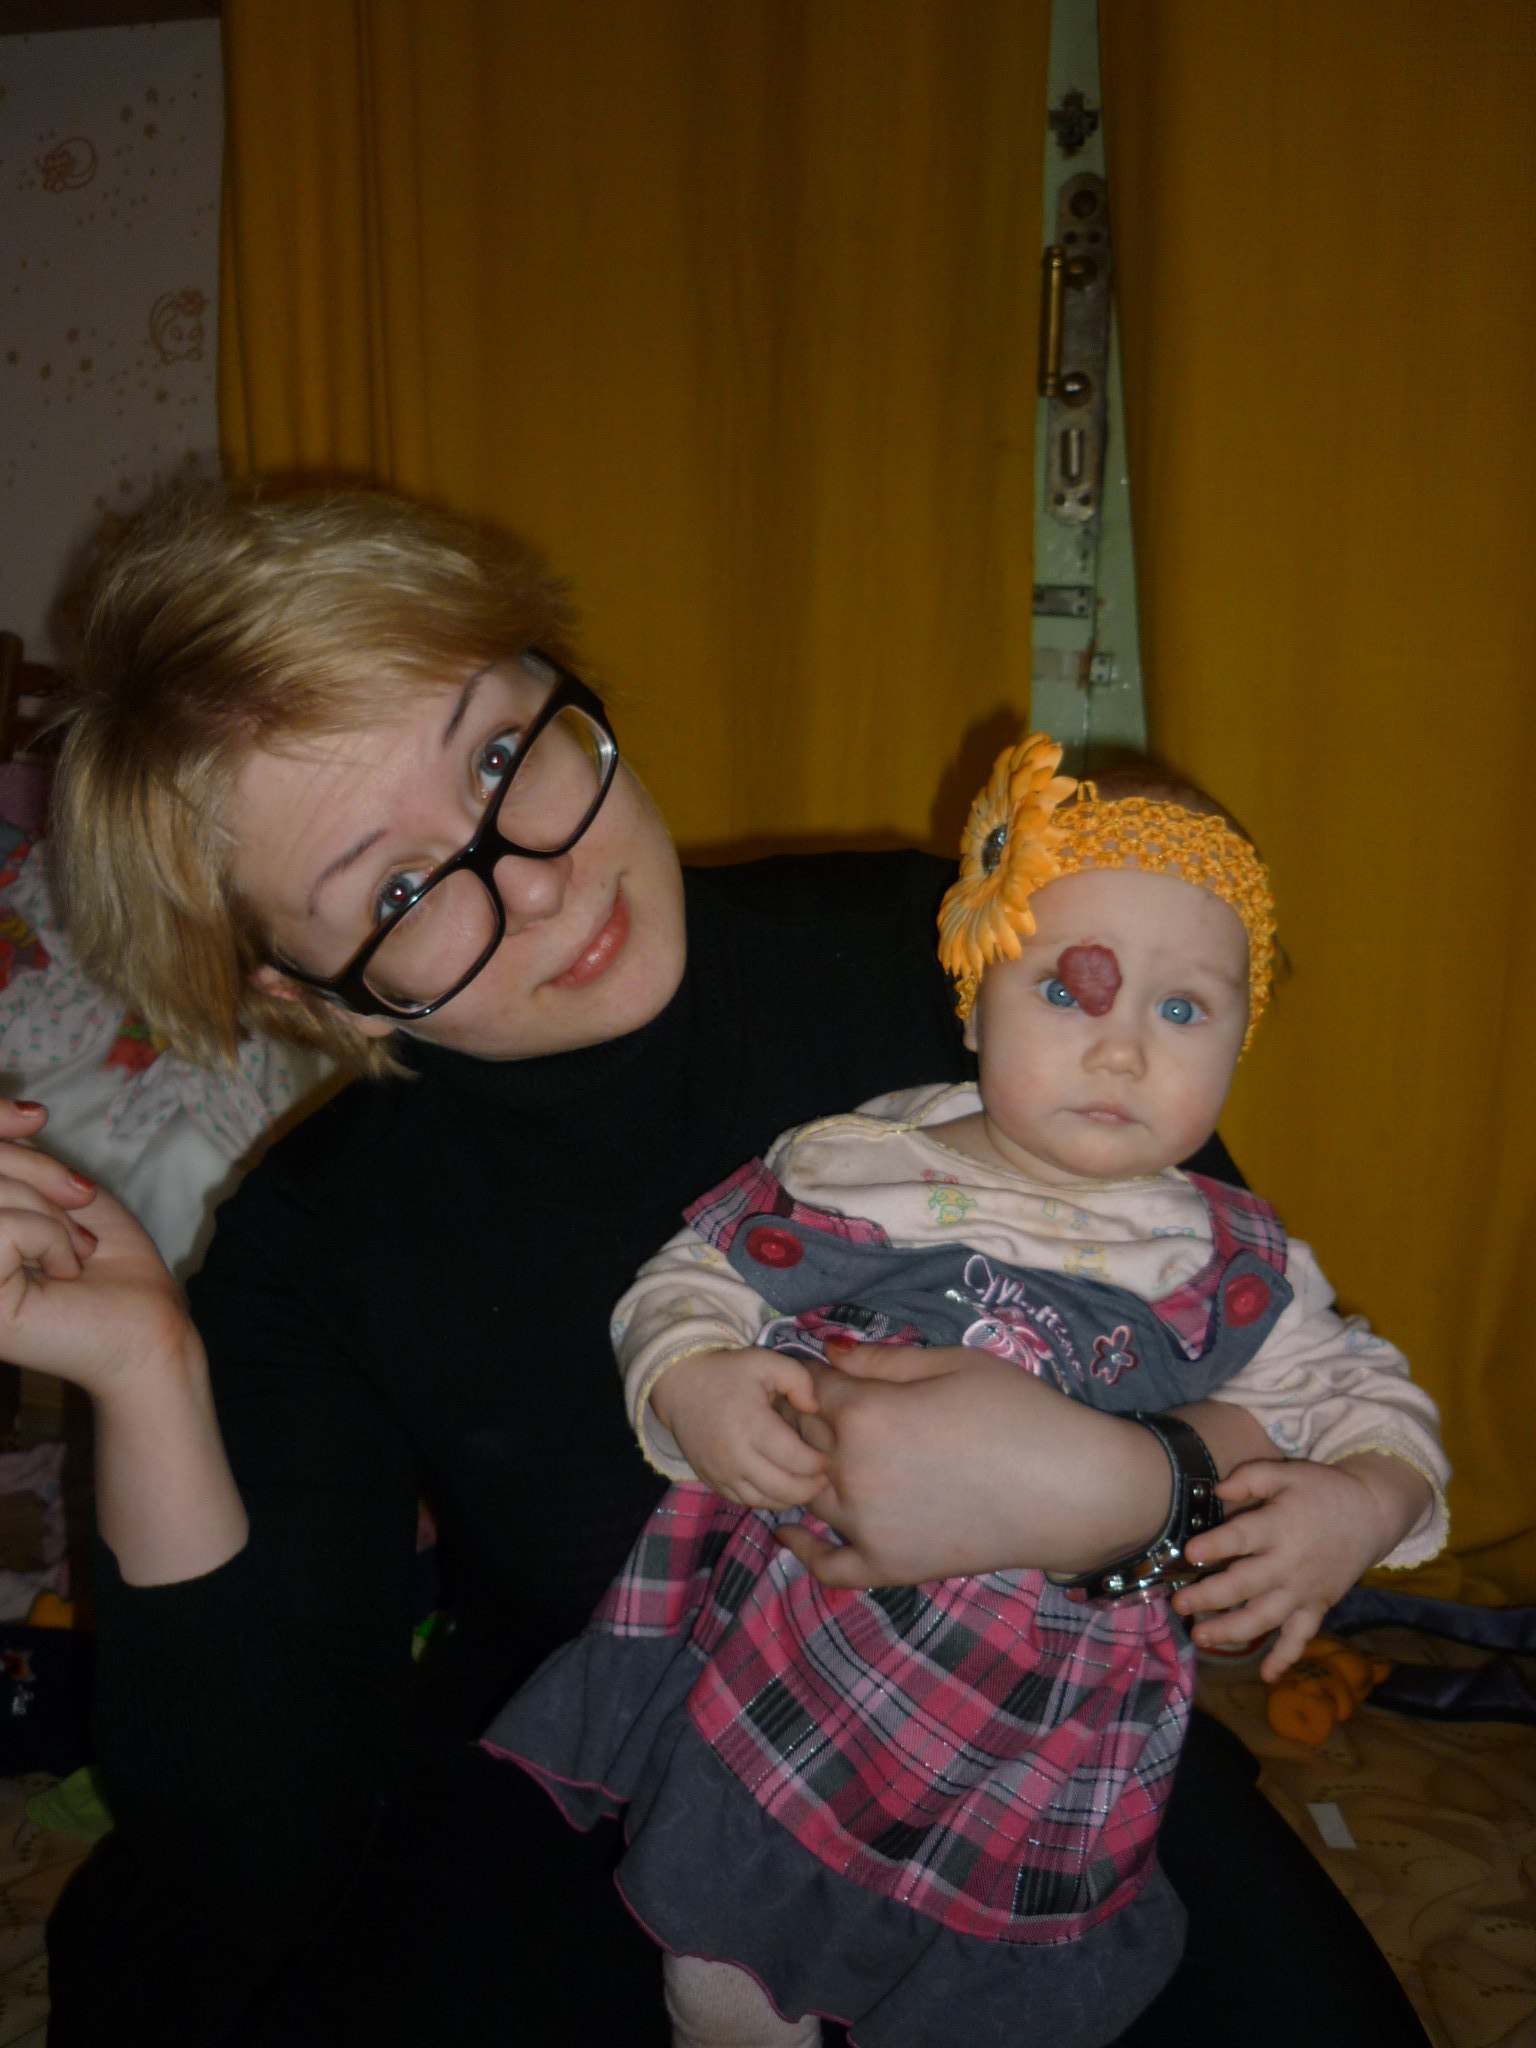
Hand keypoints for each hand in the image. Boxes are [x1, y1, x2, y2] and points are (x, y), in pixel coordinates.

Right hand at [0, 1101, 192, 1397]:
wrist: (146, 1324)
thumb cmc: (106, 1261)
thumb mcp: (59, 1190)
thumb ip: (19, 1158)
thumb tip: (17, 1114)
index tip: (36, 1116)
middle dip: (37, 1172)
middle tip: (79, 1203)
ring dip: (50, 1213)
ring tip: (75, 1248)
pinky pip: (2, 1228)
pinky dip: (49, 1238)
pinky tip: (64, 1271)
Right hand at [649, 1347, 827, 1508]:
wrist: (679, 1385)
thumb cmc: (727, 1372)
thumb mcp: (766, 1362)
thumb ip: (799, 1380)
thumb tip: (814, 1409)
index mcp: (752, 1424)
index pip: (794, 1458)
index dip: (817, 1464)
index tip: (827, 1458)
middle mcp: (735, 1455)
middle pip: (782, 1488)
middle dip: (809, 1489)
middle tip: (823, 1479)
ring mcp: (721, 1472)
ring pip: (764, 1501)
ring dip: (789, 1499)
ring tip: (805, 1486)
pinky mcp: (711, 1481)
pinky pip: (744, 1502)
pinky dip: (766, 1500)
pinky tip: (779, 1488)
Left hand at [774, 1339, 1170, 1588]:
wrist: (1073, 1488)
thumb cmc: (1021, 1412)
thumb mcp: (953, 1364)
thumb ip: (883, 1359)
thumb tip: (827, 1352)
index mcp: (865, 1414)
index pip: (810, 1388)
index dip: (816, 1376)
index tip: (829, 1374)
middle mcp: (852, 1471)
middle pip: (800, 1439)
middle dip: (806, 1419)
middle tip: (827, 1411)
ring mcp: (865, 1526)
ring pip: (805, 1492)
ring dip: (803, 1471)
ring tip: (814, 1457)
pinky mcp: (887, 1566)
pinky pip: (827, 1565)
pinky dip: (803, 1550)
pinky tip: (790, 1532)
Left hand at [1174, 1453, 1428, 1680]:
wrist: (1372, 1514)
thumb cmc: (1321, 1490)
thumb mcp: (1286, 1473)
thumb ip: (1251, 1478)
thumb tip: (1217, 1489)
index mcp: (1280, 1526)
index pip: (1242, 1538)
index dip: (1216, 1546)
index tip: (1190, 1554)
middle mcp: (1290, 1563)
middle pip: (1246, 1585)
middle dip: (1210, 1597)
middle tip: (1179, 1605)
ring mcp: (1305, 1590)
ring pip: (1266, 1618)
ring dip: (1232, 1631)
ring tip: (1201, 1637)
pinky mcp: (1318, 1606)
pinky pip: (1301, 1636)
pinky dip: (1286, 1657)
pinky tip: (1267, 1676)